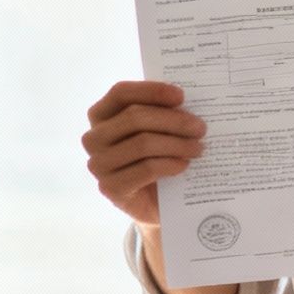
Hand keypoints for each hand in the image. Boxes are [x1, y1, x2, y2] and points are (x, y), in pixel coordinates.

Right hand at [81, 81, 205, 226]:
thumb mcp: (156, 130)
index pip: (121, 93)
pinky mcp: (110, 188)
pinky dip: (170, 164)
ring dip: (177, 144)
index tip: (181, 96)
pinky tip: (184, 164)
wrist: (155, 202)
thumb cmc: (156, 157)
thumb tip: (186, 103)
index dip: (151, 91)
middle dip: (173, 121)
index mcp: (100, 115)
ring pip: (143, 144)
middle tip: (200, 128)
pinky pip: (146, 169)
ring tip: (198, 147)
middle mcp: (92, 138)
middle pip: (134, 118)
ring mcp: (98, 164)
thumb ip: (162, 112)